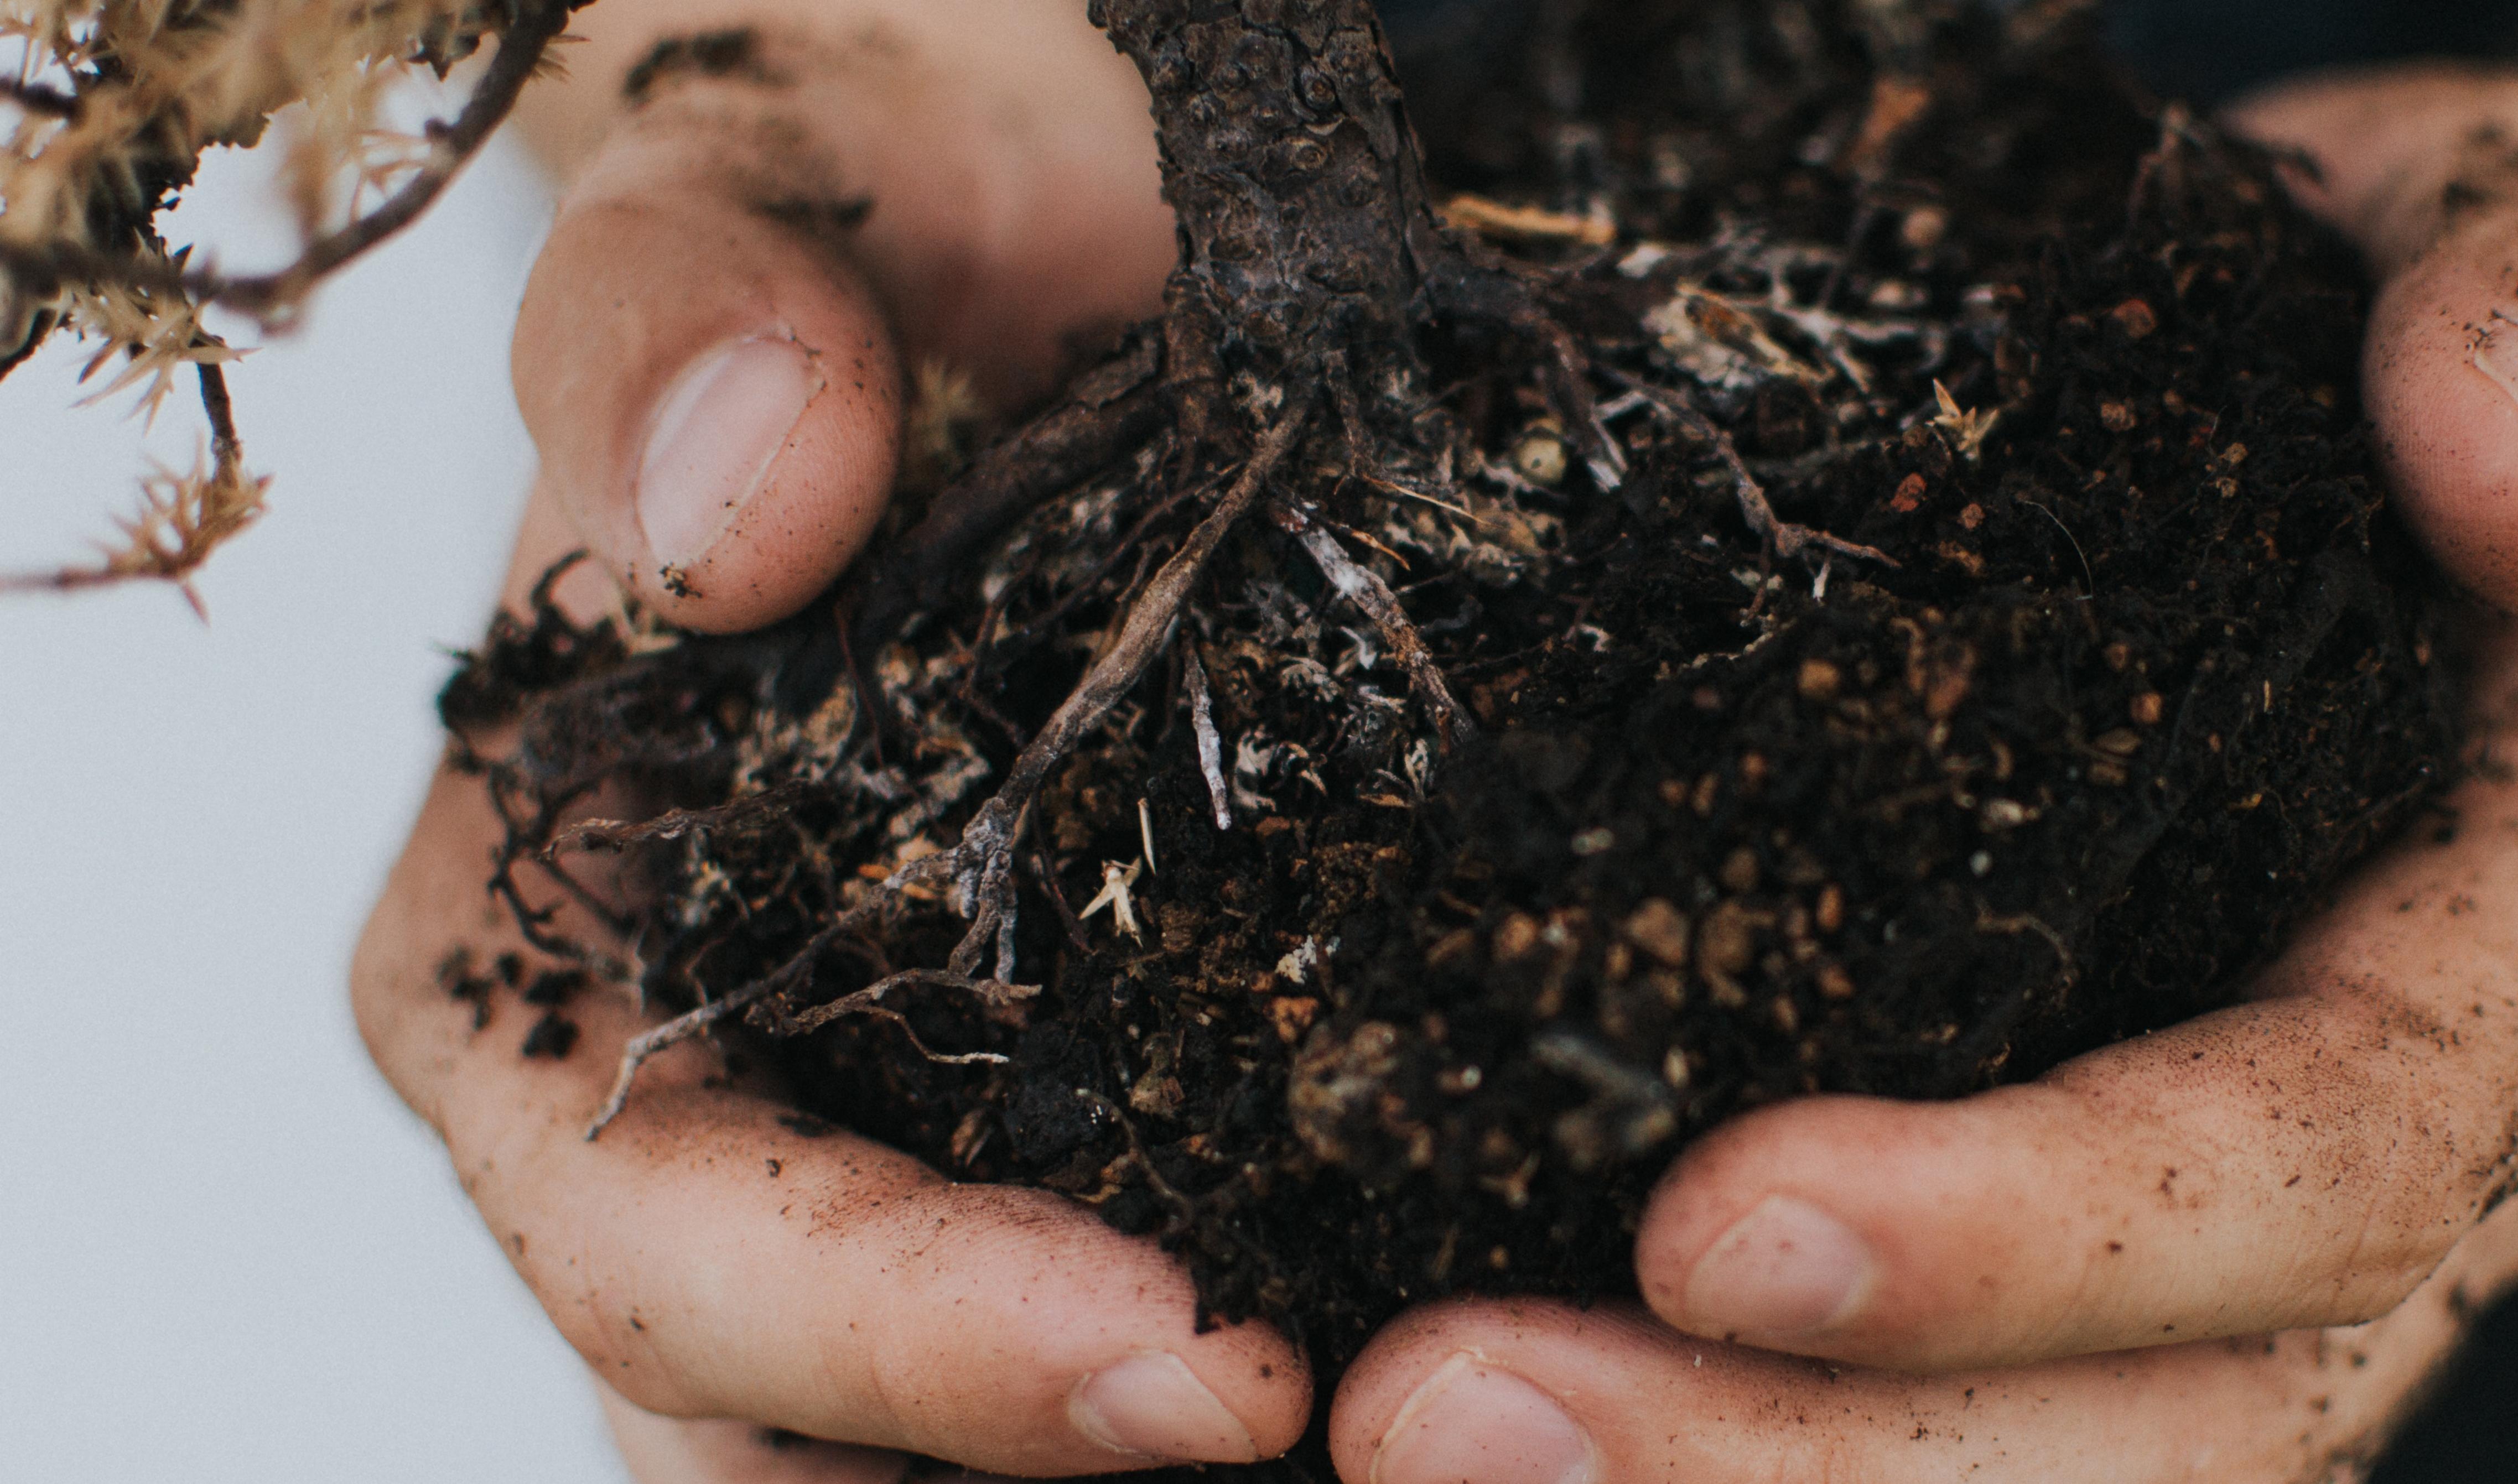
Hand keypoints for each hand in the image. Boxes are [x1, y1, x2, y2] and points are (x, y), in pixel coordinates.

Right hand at [350, 4, 1314, 1475]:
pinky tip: (1470, 1318)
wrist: (1033, 240)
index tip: (1180, 1355)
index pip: (665, 1240)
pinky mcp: (1105, 1101)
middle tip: (1336, 1422)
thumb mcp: (763, 186)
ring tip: (1439, 1418)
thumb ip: (688, 314)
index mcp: (543, 944)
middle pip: (794, 1428)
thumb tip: (733, 520)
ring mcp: (901, 1128)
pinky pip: (1169, 1290)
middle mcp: (703, 1091)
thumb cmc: (867, 219)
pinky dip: (1296, 1338)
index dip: (894, 1339)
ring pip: (963, 1436)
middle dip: (1043, 1462)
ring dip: (1156, 1454)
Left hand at [1307, 68, 2517, 1483]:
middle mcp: (2436, 1150)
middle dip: (1810, 1461)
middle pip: (2176, 1421)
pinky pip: (1963, 1408)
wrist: (2430, 412)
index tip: (1713, 1221)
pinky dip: (1740, 1432)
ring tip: (1419, 1436)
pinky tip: (1510, 1398)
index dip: (2047, 1231)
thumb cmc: (2425, 332)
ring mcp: (2269, 1229)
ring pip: (2062, 1473)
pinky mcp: (2107, 1229)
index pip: (2331, 1158)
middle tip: (1446, 1415)